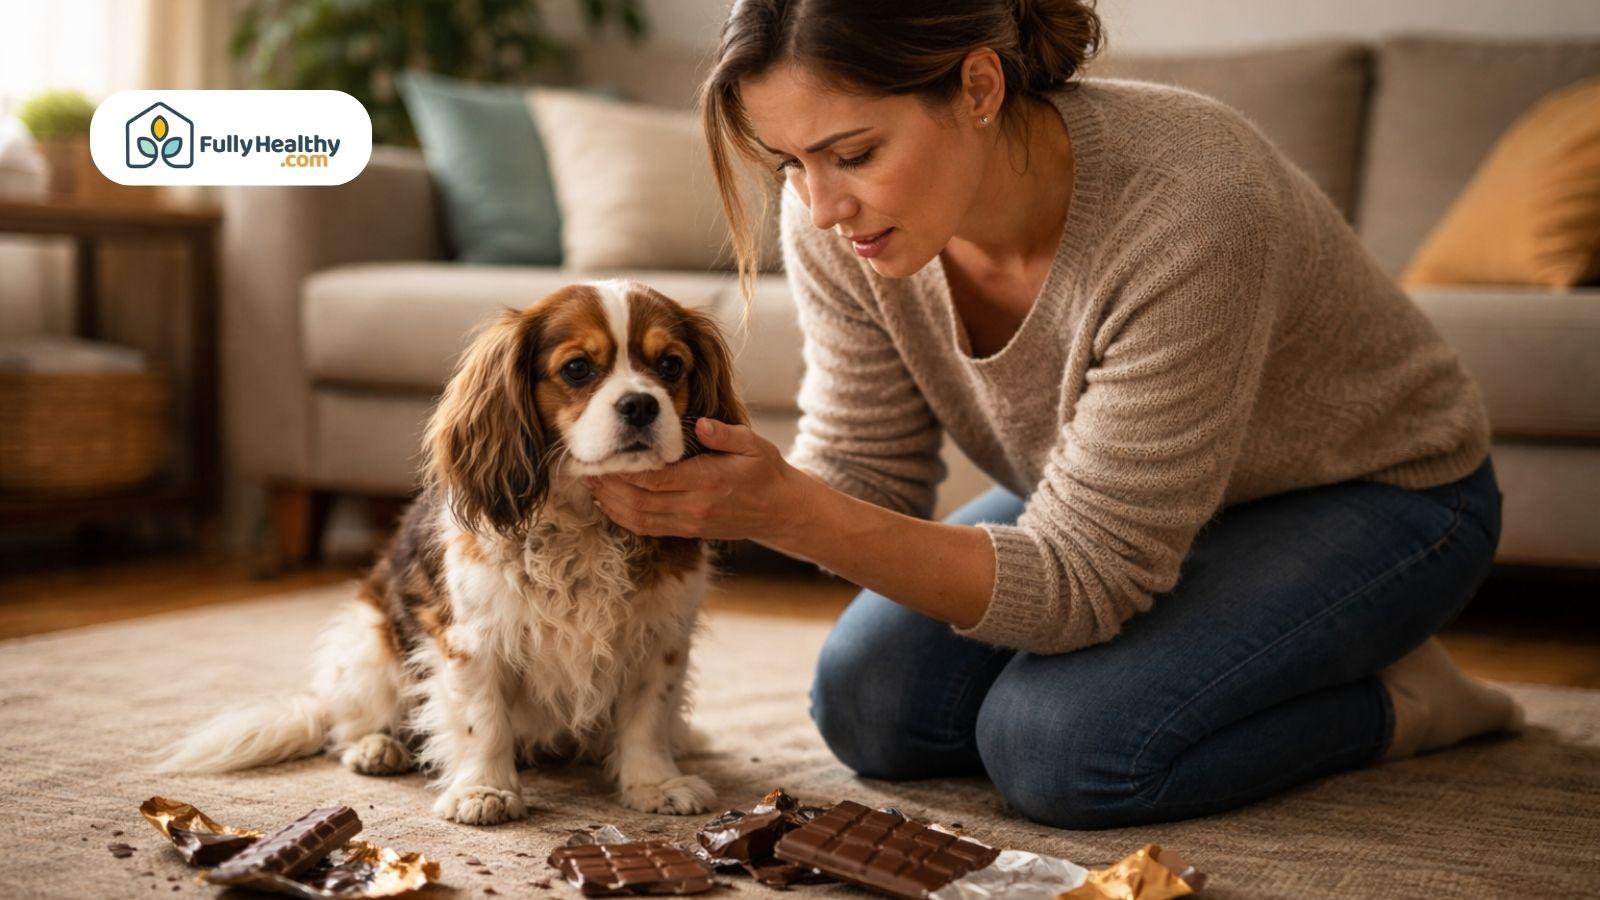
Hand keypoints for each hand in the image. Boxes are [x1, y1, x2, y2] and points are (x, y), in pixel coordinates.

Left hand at [584, 418, 806, 541]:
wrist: (780, 510)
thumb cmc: (766, 472)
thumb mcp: (753, 444)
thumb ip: (725, 435)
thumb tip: (702, 425)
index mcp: (707, 482)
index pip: (655, 479)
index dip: (624, 471)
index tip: (604, 454)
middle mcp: (694, 507)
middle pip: (638, 501)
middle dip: (609, 486)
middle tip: (587, 467)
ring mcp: (689, 523)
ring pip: (638, 519)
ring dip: (611, 503)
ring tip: (592, 482)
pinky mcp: (687, 532)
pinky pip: (647, 528)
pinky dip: (623, 517)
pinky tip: (609, 501)